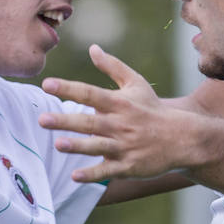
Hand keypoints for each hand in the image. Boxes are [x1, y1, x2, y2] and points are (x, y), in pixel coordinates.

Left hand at [39, 44, 199, 181]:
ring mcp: (125, 146)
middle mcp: (120, 124)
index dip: (68, 88)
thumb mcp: (136, 83)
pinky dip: (92, 174)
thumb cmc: (153, 109)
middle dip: (65, 120)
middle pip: (89, 121)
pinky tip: (75, 176)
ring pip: (98, 146)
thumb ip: (112, 66)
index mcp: (119, 103)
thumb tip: (92, 48)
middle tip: (42, 119)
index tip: (47, 84)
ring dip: (78, 146)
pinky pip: (108, 170)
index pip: (90, 93)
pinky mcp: (129, 166)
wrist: (182, 138)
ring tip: (58, 144)